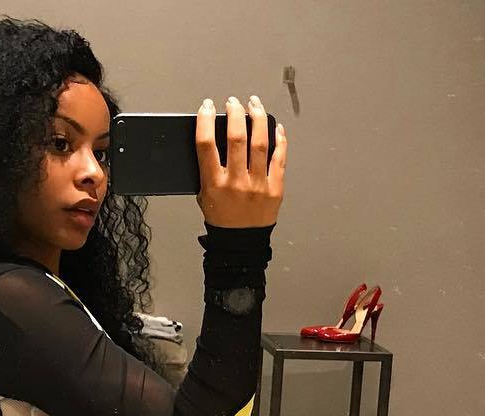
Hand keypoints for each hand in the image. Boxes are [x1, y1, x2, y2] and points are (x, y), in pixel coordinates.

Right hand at [195, 94, 285, 227]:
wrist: (240, 244)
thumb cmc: (222, 219)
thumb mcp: (204, 195)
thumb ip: (208, 169)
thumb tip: (214, 137)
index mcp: (214, 184)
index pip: (206, 144)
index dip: (206, 120)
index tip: (207, 107)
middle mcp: (236, 183)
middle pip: (236, 137)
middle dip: (234, 113)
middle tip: (233, 102)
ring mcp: (258, 185)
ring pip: (260, 142)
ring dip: (257, 118)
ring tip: (254, 105)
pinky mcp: (275, 188)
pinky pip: (280, 157)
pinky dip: (279, 139)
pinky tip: (276, 126)